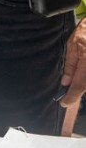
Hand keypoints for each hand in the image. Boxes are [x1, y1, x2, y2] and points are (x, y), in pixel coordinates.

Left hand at [60, 21, 85, 135]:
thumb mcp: (72, 44)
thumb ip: (70, 64)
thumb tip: (65, 82)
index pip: (78, 86)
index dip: (71, 96)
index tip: (64, 103)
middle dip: (77, 91)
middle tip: (67, 96)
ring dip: (82, 84)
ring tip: (73, 86)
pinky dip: (85, 79)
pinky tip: (81, 75)